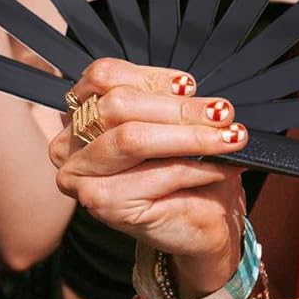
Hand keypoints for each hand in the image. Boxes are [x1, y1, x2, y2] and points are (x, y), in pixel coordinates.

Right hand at [49, 57, 249, 297]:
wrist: (192, 223)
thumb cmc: (179, 166)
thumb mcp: (169, 121)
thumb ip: (167, 101)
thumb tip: (188, 89)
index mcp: (79, 112)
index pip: (104, 76)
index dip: (150, 76)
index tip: (190, 85)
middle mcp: (70, 144)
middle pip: (120, 104)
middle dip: (179, 108)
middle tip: (222, 112)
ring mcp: (81, 177)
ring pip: (134, 138)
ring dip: (191, 136)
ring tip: (229, 138)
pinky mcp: (104, 205)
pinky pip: (155, 175)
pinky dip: (196, 168)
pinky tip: (221, 167)